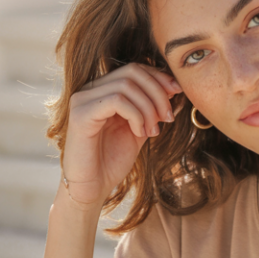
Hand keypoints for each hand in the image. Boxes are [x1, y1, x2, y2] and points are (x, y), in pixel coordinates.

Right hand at [60, 62, 182, 207]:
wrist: (92, 188)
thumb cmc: (112, 161)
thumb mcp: (140, 129)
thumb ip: (152, 109)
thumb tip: (175, 88)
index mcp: (103, 90)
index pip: (134, 69)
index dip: (159, 78)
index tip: (178, 93)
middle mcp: (90, 90)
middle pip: (132, 72)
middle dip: (158, 92)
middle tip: (168, 118)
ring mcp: (82, 100)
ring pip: (126, 85)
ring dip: (148, 108)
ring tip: (153, 131)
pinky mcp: (80, 114)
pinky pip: (116, 101)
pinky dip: (135, 115)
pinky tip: (139, 133)